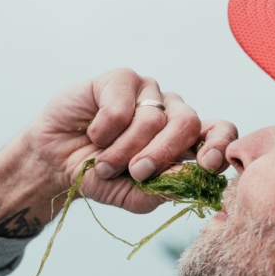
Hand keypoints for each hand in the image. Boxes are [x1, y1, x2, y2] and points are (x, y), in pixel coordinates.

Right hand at [0, 68, 237, 236]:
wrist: (55, 162)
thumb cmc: (98, 176)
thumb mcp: (132, 195)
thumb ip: (161, 191)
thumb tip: (187, 175)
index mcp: (183, 140)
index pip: (219, 132)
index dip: (219, 144)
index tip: (207, 164)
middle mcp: (170, 112)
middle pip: (188, 124)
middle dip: (162, 155)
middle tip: (137, 172)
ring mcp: (147, 93)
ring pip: (153, 119)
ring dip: (123, 150)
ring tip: (104, 162)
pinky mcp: (120, 80)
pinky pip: (122, 107)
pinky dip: (105, 130)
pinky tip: (93, 134)